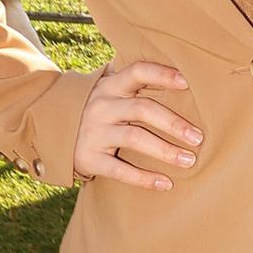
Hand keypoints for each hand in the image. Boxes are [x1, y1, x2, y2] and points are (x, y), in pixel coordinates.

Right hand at [73, 61, 202, 188]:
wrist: (53, 130)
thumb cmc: (100, 108)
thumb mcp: (111, 89)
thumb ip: (135, 80)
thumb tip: (181, 69)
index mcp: (112, 85)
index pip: (138, 71)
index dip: (162, 74)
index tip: (188, 83)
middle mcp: (103, 105)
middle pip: (142, 109)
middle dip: (173, 123)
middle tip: (198, 138)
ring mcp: (94, 132)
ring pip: (134, 139)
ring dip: (165, 150)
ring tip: (189, 161)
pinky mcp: (89, 158)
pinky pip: (119, 170)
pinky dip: (144, 178)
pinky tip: (165, 183)